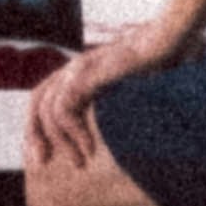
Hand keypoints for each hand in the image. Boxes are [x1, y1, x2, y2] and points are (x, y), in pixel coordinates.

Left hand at [27, 22, 184, 174]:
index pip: (42, 99)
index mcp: (79, 71)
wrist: (170, 42)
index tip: (43, 156)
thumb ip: (110, 105)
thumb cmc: (157, 65)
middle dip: (35, 135)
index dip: (37, 127)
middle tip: (42, 163)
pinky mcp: (88, 73)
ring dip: (61, 141)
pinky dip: (73, 132)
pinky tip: (90, 148)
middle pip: (37, 102)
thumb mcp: (127, 90)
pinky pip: (65, 107)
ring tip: (81, 162)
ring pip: (49, 110)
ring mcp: (79, 68)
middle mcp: (74, 68)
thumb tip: (114, 135)